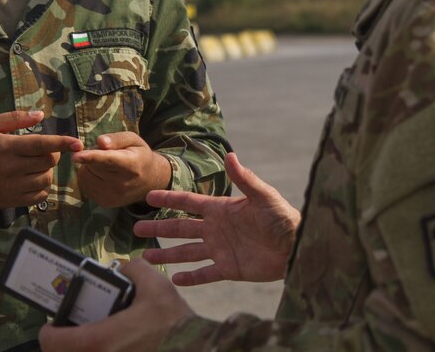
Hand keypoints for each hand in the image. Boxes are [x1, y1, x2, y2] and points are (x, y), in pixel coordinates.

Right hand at [0, 110, 82, 216]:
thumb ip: (15, 119)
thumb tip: (41, 115)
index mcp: (7, 147)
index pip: (41, 144)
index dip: (62, 142)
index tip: (77, 142)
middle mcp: (11, 168)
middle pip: (49, 162)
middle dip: (53, 154)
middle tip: (45, 150)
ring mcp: (12, 187)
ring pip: (46, 179)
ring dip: (47, 170)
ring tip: (36, 165)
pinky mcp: (12, 201)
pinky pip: (40, 196)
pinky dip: (43, 187)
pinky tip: (33, 179)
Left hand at [38, 259, 191, 351]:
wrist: (197, 349)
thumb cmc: (174, 322)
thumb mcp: (157, 286)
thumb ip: (136, 269)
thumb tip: (125, 266)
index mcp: (100, 339)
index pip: (54, 342)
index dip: (49, 332)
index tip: (52, 325)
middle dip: (63, 344)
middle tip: (71, 330)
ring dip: (80, 350)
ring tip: (92, 338)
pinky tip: (113, 346)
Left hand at [71, 132, 171, 207]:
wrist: (148, 182)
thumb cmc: (139, 156)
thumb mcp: (134, 141)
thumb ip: (117, 139)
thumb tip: (100, 142)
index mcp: (131, 166)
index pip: (108, 161)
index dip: (91, 157)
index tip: (75, 156)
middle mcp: (122, 184)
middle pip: (92, 165)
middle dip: (93, 155)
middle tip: (107, 154)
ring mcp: (112, 196)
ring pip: (85, 175)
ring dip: (90, 167)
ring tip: (106, 166)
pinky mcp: (104, 203)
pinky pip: (85, 185)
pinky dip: (89, 177)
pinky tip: (102, 176)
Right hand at [135, 152, 299, 284]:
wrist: (297, 247)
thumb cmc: (284, 218)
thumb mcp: (264, 196)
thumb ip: (245, 179)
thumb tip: (231, 155)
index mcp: (222, 209)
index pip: (189, 202)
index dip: (169, 198)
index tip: (149, 196)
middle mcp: (217, 229)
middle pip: (181, 227)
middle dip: (159, 227)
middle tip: (137, 227)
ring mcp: (221, 249)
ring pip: (187, 252)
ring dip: (167, 254)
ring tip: (146, 257)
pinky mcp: (230, 268)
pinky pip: (205, 273)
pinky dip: (190, 277)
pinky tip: (175, 279)